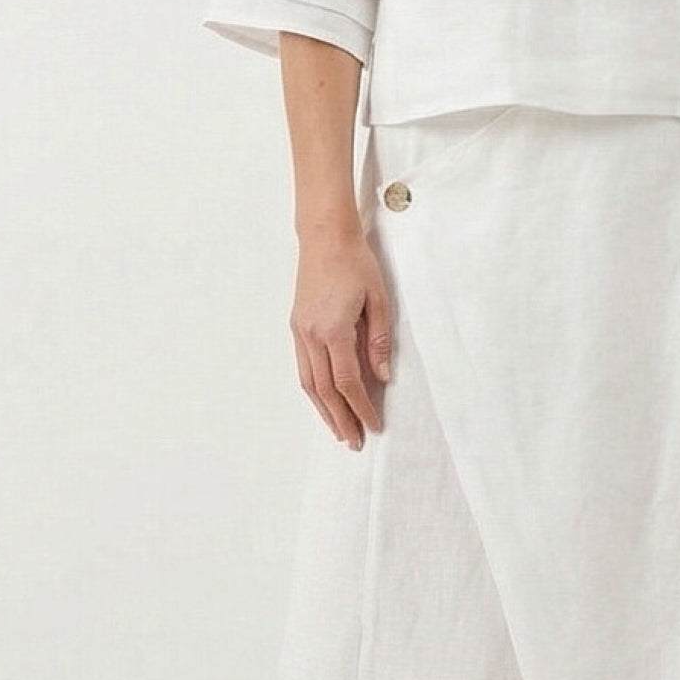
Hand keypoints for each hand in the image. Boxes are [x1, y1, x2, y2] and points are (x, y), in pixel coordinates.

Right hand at [290, 233, 392, 448]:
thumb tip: (383, 378)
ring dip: (323, 411)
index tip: (373, 426)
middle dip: (340, 419)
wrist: (325, 237)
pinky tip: (324, 403)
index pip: (348, 382)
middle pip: (325, 391)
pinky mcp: (296, 328)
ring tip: (337, 431)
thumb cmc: (355, 263)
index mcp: (334, 330)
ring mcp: (300, 332)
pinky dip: (313, 392)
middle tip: (353, 443)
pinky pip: (303, 369)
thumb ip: (379, 342)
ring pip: (309, 384)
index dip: (361, 408)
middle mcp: (311, 335)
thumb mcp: (378, 301)